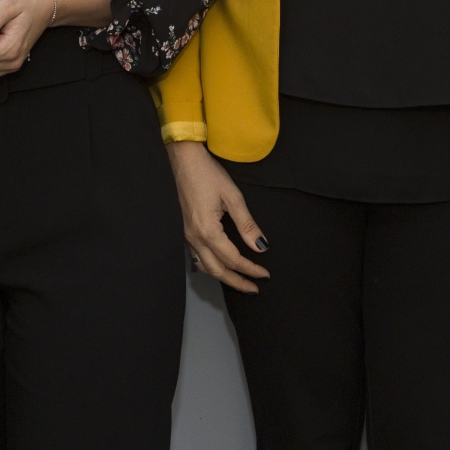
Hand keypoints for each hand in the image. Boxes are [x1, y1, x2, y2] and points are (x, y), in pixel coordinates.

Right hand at [168, 141, 268, 293]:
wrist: (184, 160)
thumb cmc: (209, 174)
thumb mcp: (233, 197)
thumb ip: (248, 225)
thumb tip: (261, 247)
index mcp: (207, 231)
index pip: (233, 259)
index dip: (250, 269)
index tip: (265, 275)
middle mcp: (194, 238)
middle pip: (217, 270)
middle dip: (237, 281)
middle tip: (254, 289)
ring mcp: (187, 235)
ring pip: (205, 266)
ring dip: (223, 276)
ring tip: (240, 281)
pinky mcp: (185, 230)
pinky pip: (198, 257)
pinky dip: (211, 266)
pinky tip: (220, 264)